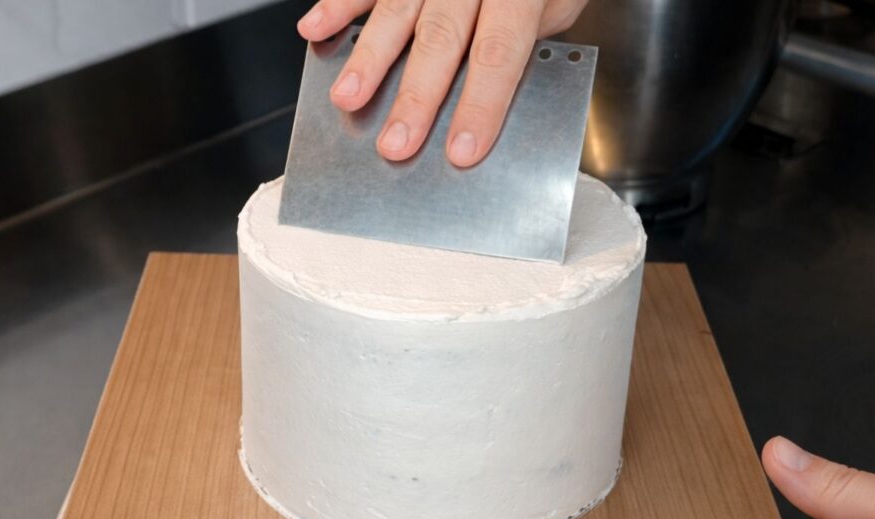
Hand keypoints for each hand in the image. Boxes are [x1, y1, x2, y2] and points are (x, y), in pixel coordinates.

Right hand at [297, 0, 589, 166]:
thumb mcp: (559, 1)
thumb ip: (532, 36)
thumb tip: (498, 91)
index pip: (498, 52)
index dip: (481, 103)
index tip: (462, 148)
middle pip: (441, 39)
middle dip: (416, 96)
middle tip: (397, 141)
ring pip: (397, 12)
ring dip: (369, 58)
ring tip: (349, 97)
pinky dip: (338, 5)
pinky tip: (315, 28)